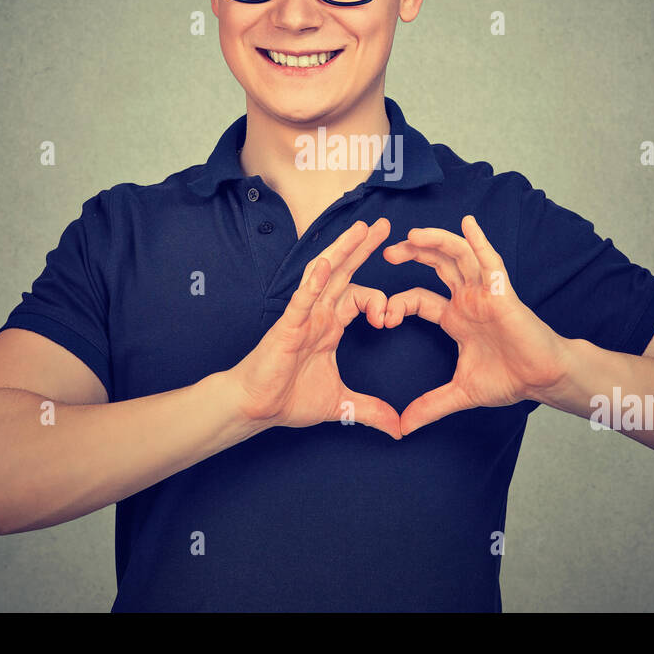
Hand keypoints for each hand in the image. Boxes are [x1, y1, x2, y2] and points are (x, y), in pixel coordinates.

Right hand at [231, 217, 401, 439]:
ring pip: (325, 275)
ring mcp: (303, 317)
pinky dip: (313, 282)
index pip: (359, 297)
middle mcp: (318, 314)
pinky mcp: (287, 326)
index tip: (388, 321)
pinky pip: (302, 300)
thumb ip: (371, 411)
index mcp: (330, 326)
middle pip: (344, 272)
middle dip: (363, 248)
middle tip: (385, 225)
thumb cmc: (288, 398)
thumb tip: (398, 428)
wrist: (255, 408)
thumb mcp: (341, 405)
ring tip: (361, 229)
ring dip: (343, 251)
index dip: (379, 301)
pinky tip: (324, 265)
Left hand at [382, 214, 568, 434]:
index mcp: (455, 317)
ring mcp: (485, 292)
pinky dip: (479, 242)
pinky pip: (490, 262)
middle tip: (387, 252)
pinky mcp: (503, 292)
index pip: (419, 298)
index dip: (398, 303)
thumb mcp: (461, 393)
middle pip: (436, 266)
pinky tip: (467, 224)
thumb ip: (431, 406)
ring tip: (413, 235)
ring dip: (436, 243)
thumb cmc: (510, 379)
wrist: (543, 379)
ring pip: (458, 257)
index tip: (383, 318)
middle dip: (412, 254)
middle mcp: (468, 299)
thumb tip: (403, 428)